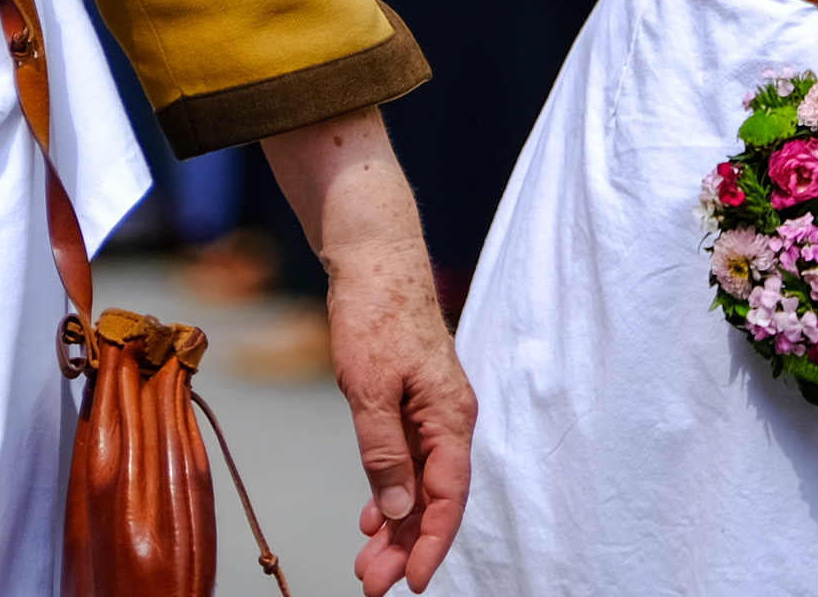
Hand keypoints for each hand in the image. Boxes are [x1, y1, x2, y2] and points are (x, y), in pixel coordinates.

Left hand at [265, 109, 474, 593]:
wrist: (375, 254)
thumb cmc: (376, 312)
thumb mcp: (369, 388)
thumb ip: (384, 451)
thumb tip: (398, 508)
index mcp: (449, 416)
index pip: (447, 496)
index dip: (430, 543)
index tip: (411, 581)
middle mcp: (448, 418)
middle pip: (433, 497)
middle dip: (405, 544)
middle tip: (372, 582)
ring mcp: (432, 409)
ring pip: (419, 481)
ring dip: (395, 523)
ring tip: (367, 560)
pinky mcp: (413, 400)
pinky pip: (409, 457)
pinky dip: (390, 489)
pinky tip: (372, 514)